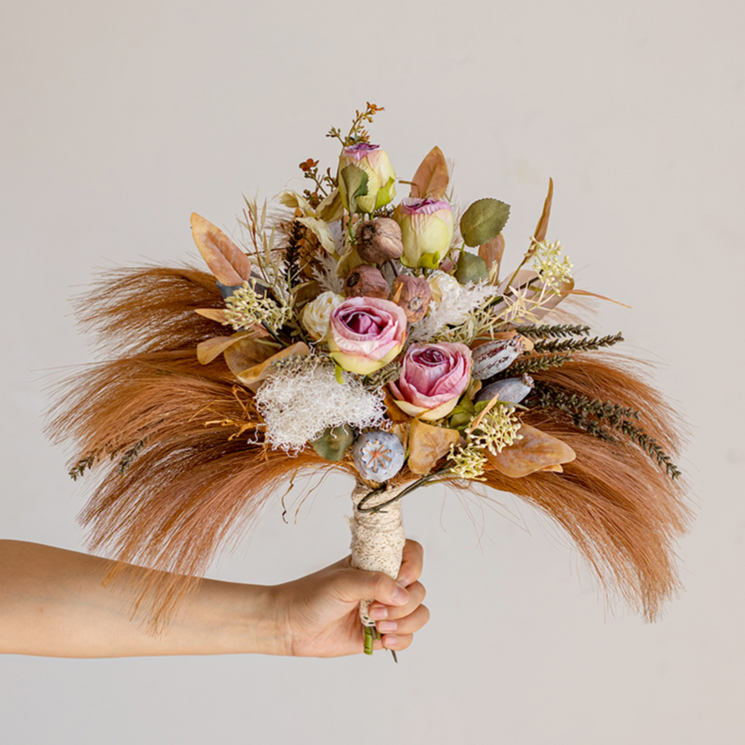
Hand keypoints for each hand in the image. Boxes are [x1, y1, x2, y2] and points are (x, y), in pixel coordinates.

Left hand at [272, 539, 428, 656]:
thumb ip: (374, 584)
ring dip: (405, 622)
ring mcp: (383, 609)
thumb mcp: (342, 582)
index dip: (413, 566)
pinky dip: (401, 639)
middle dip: (403, 604)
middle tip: (375, 609)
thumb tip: (403, 593)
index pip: (411, 553)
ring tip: (378, 626)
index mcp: (376, 563)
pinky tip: (383, 639)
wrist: (290, 626)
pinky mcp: (380, 633)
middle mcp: (383, 585)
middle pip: (418, 589)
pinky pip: (407, 636)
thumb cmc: (310, 596)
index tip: (400, 579)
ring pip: (418, 613)